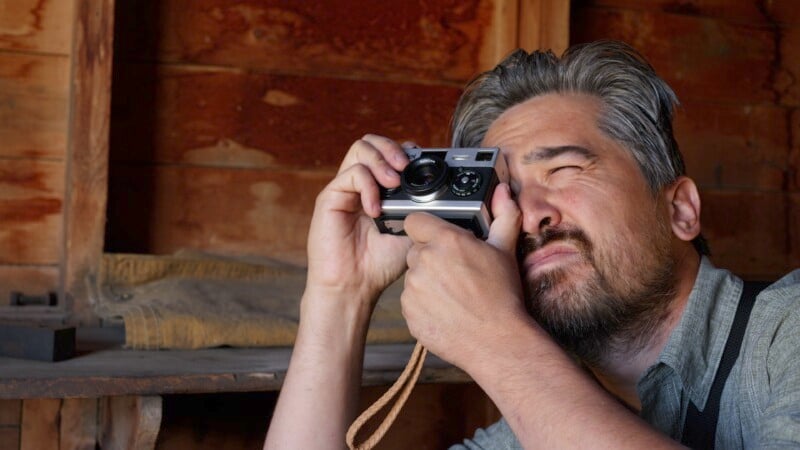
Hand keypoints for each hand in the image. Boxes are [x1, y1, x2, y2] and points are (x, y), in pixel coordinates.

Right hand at [305, 134, 412, 306]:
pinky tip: (375, 210)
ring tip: (393, 182)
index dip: (405, 151)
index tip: (422, 164)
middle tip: (405, 166)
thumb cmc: (380, 264)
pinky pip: (351, 174)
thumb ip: (421, 208)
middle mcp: (360, 184)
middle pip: (372, 142)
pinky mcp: (330, 197)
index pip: (389, 153)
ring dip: (381, 160)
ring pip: (360, 148)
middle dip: (392, 148)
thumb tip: (443, 192)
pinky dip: (368, 186)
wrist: (355, 287)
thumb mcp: (412, 232)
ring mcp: (344, 189)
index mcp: (378, 188)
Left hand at [402, 183, 527, 367]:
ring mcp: (413, 289)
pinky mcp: (408, 314)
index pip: (415, 221)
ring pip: (413, 278)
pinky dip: (424, 305)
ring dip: (426, 282)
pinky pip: (410, 303)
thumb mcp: (505, 251)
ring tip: (453, 294)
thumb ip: (503, 216)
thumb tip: (504, 192)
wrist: (497, 342)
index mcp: (444, 241)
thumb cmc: (503, 295)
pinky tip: (446, 310)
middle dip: (430, 257)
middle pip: (415, 250)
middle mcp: (423, 261)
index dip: (425, 228)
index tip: (438, 238)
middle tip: (454, 271)